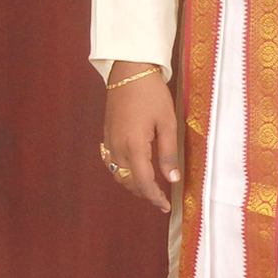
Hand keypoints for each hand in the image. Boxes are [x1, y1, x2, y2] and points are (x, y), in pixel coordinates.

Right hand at [101, 62, 178, 213]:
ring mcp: (109, 141)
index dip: (154, 197)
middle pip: (127, 181)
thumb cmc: (152, 94)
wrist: (129, 71)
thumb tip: (171, 179)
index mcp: (134, 146)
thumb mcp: (168, 123)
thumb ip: (168, 153)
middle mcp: (117, 147)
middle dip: (144, 193)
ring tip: (148, 186)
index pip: (143, 182)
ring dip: (131, 183)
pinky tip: (131, 169)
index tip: (165, 206)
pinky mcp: (106, 134)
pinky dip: (120, 171)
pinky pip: (110, 161)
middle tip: (160, 197)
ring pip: (117, 173)